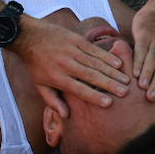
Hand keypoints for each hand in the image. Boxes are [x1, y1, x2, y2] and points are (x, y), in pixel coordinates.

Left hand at [13, 19, 128, 117]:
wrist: (28, 36)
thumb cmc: (35, 63)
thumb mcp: (39, 84)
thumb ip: (52, 101)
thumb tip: (66, 116)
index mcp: (57, 78)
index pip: (79, 89)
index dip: (94, 96)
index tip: (108, 103)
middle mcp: (66, 64)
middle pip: (91, 76)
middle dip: (109, 85)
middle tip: (124, 92)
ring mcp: (71, 50)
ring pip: (96, 63)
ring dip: (112, 72)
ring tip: (126, 79)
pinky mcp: (76, 39)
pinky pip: (94, 50)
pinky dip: (107, 57)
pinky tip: (118, 63)